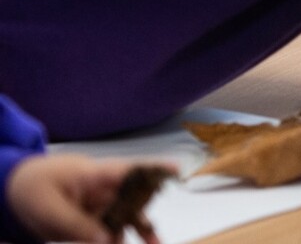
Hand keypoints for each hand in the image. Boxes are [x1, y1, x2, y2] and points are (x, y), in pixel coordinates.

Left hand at [7, 154, 175, 243]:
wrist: (17, 189)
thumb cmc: (33, 188)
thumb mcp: (49, 209)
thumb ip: (77, 226)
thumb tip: (107, 241)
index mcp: (95, 175)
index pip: (130, 170)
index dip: (155, 169)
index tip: (177, 171)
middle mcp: (106, 187)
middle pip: (135, 197)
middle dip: (148, 213)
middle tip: (156, 237)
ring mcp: (103, 202)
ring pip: (128, 216)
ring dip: (140, 230)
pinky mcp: (97, 217)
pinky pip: (114, 229)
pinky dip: (119, 239)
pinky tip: (121, 243)